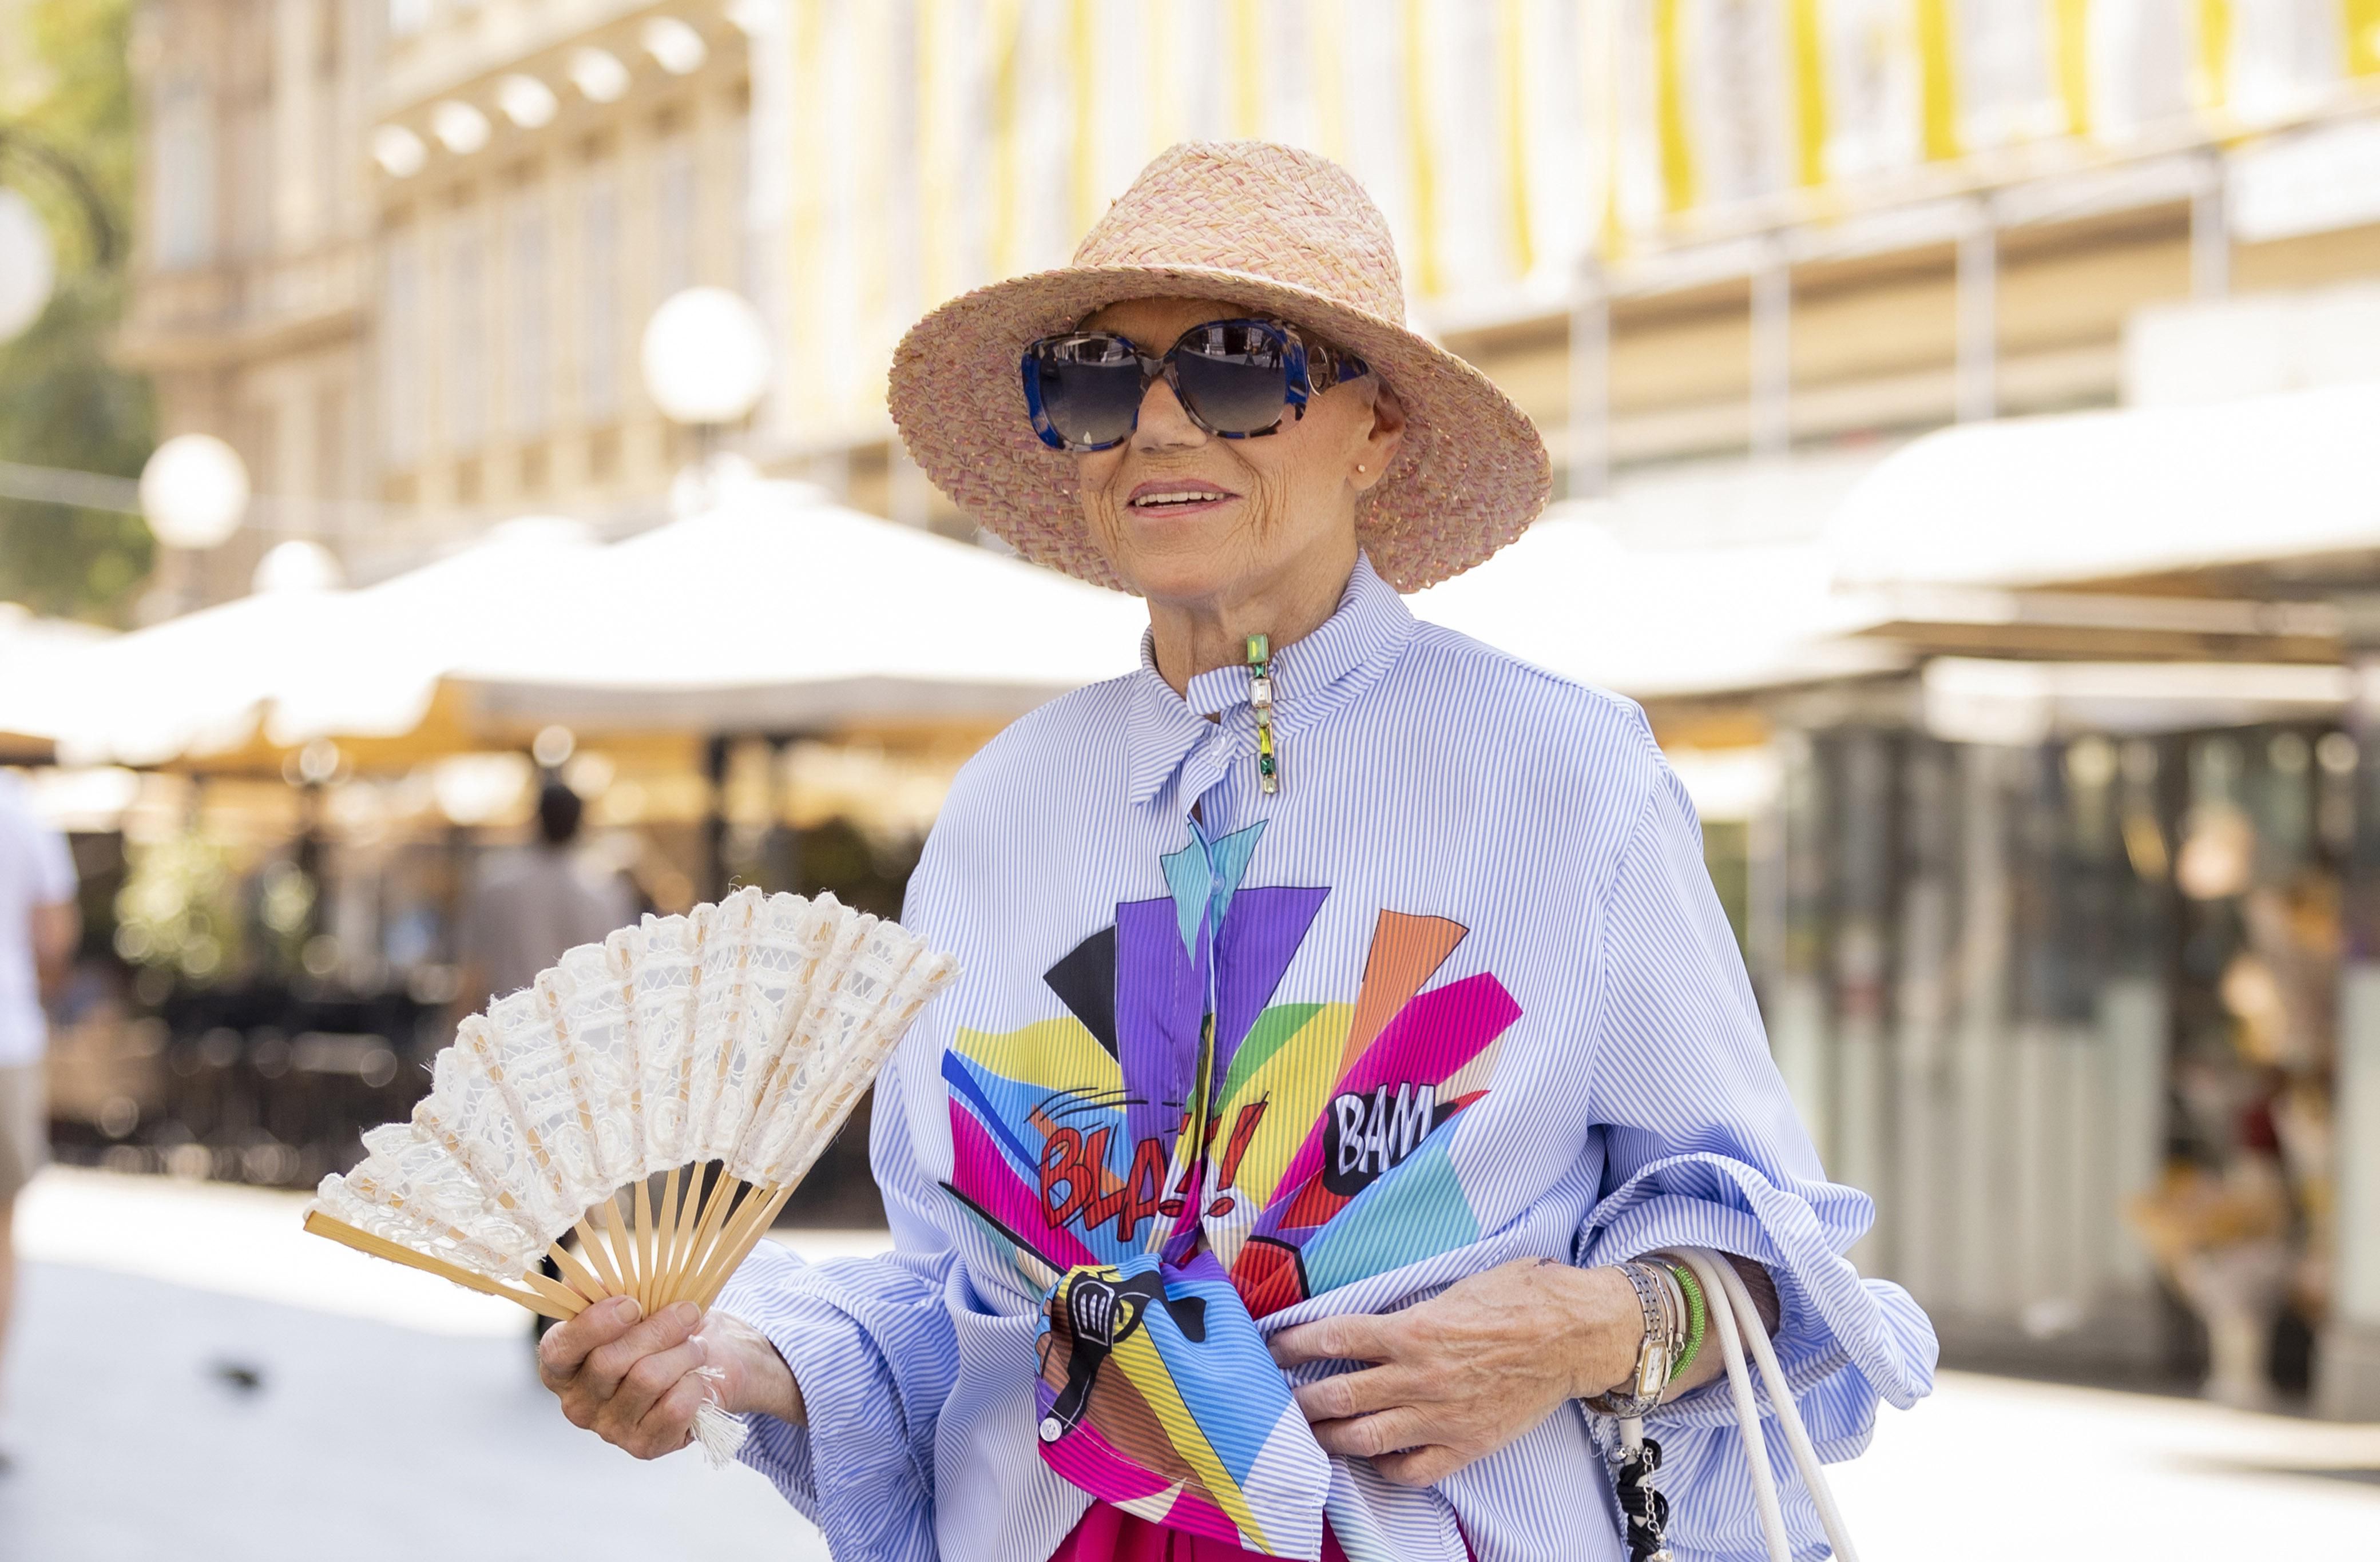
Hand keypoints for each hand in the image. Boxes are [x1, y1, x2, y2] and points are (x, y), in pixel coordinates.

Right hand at [536, 1295, 804, 1458]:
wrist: (707, 1364)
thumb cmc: (659, 1329)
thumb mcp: (634, 1302)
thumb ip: (605, 1291)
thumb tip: (587, 1283)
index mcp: (562, 1366)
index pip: (559, 1349)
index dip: (594, 1324)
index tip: (632, 1304)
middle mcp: (578, 1403)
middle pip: (610, 1362)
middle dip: (657, 1329)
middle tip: (688, 1312)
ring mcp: (609, 1429)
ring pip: (647, 1379)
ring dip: (683, 1353)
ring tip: (697, 1346)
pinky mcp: (643, 1446)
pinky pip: (674, 1408)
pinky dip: (694, 1383)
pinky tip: (697, 1377)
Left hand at [1267, 1259, 1641, 1486]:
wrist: (1578, 1335)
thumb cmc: (1523, 1297)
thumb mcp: (1457, 1284)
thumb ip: (1412, 1305)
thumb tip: (1376, 1313)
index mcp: (1413, 1329)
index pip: (1333, 1338)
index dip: (1295, 1345)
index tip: (1274, 1349)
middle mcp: (1418, 1376)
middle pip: (1337, 1396)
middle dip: (1300, 1400)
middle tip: (1280, 1399)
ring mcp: (1440, 1416)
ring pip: (1363, 1439)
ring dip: (1328, 1437)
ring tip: (1310, 1433)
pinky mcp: (1465, 1445)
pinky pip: (1410, 1469)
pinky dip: (1385, 1467)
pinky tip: (1375, 1457)